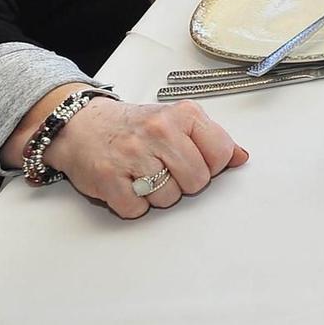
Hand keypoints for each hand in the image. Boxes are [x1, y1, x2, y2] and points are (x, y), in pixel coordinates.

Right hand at [46, 96, 247, 217]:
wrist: (82, 125)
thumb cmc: (135, 127)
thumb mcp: (177, 121)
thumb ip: (211, 139)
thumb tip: (241, 158)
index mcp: (183, 114)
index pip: (221, 154)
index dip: (211, 166)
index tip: (196, 161)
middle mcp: (159, 131)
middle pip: (197, 182)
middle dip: (184, 183)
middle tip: (165, 169)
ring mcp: (132, 154)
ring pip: (168, 199)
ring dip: (157, 195)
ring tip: (143, 174)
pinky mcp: (107, 178)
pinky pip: (137, 210)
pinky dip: (133, 204)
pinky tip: (126, 184)